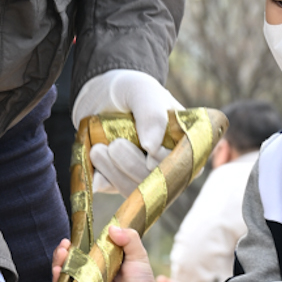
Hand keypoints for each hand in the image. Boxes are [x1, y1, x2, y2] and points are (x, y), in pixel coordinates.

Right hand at [49, 225, 161, 281]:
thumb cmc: (142, 281)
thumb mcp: (138, 255)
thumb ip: (129, 239)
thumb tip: (112, 228)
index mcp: (100, 261)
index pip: (81, 250)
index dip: (72, 245)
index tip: (69, 240)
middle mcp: (90, 273)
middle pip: (68, 262)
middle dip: (61, 253)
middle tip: (64, 247)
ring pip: (65, 275)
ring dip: (58, 264)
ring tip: (61, 255)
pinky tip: (59, 273)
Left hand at [71, 69, 180, 193]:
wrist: (101, 96)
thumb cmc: (130, 90)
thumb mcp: (141, 91)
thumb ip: (151, 114)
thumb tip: (153, 147)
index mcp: (187, 142)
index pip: (184, 165)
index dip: (166, 164)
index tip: (147, 151)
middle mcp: (171, 164)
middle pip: (159, 183)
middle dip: (133, 166)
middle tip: (114, 145)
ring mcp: (146, 175)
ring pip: (136, 191)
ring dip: (115, 173)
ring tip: (97, 150)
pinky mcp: (122, 181)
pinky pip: (113, 191)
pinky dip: (102, 180)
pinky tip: (93, 163)